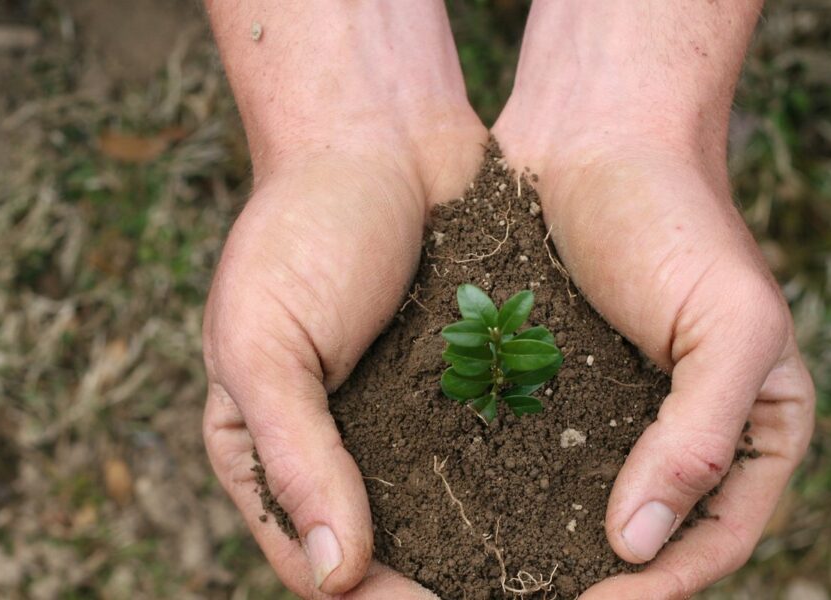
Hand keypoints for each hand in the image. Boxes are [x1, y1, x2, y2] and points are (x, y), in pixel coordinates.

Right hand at [201, 3, 485, 594]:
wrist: (378, 136)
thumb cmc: (298, 229)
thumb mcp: (264, 344)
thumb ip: (293, 456)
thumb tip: (333, 576)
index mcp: (265, 451)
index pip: (312, 560)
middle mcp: (332, 452)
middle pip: (380, 556)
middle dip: (436, 590)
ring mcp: (397, 425)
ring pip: (439, 521)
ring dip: (484, 559)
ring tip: (544, 582)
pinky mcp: (457, 392)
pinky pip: (486, 460)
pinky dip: (516, 495)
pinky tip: (565, 518)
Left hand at [495, 58, 814, 599]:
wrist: (594, 136)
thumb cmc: (674, 216)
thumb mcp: (725, 324)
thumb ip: (702, 436)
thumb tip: (642, 544)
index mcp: (755, 425)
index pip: (718, 537)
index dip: (665, 584)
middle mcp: (687, 430)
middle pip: (654, 538)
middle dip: (605, 581)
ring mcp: (618, 411)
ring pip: (590, 508)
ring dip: (550, 551)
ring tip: (495, 582)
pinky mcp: (557, 388)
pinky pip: (538, 459)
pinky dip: (512, 496)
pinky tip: (466, 520)